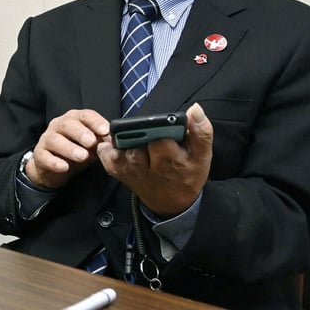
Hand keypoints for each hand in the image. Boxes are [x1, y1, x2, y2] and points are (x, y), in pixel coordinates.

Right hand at [24, 109, 109, 188]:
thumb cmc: (76, 150)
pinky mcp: (40, 155)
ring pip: (55, 140)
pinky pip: (45, 157)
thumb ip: (101, 141)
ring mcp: (47, 139)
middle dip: (80, 133)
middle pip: (67, 124)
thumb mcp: (91, 145)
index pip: (85, 115)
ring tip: (82, 156)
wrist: (54, 167)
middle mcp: (59, 126)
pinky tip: (64, 167)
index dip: (95, 122)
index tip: (106, 130)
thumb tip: (116, 142)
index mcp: (74, 119)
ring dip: (69, 148)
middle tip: (91, 142)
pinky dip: (55, 162)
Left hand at [98, 102, 213, 216]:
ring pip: (120, 147)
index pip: (159, 138)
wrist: (171, 201)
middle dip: (140, 132)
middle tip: (147, 132)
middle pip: (136, 140)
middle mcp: (146, 167)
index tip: (163, 128)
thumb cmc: (187, 173)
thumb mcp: (202, 155)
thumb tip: (195, 109)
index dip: (159, 128)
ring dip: (123, 139)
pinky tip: (119, 143)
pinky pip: (106, 155)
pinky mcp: (118, 171)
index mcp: (170, 160)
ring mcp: (130, 170)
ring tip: (133, 135)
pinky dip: (108, 147)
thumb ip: (202, 131)